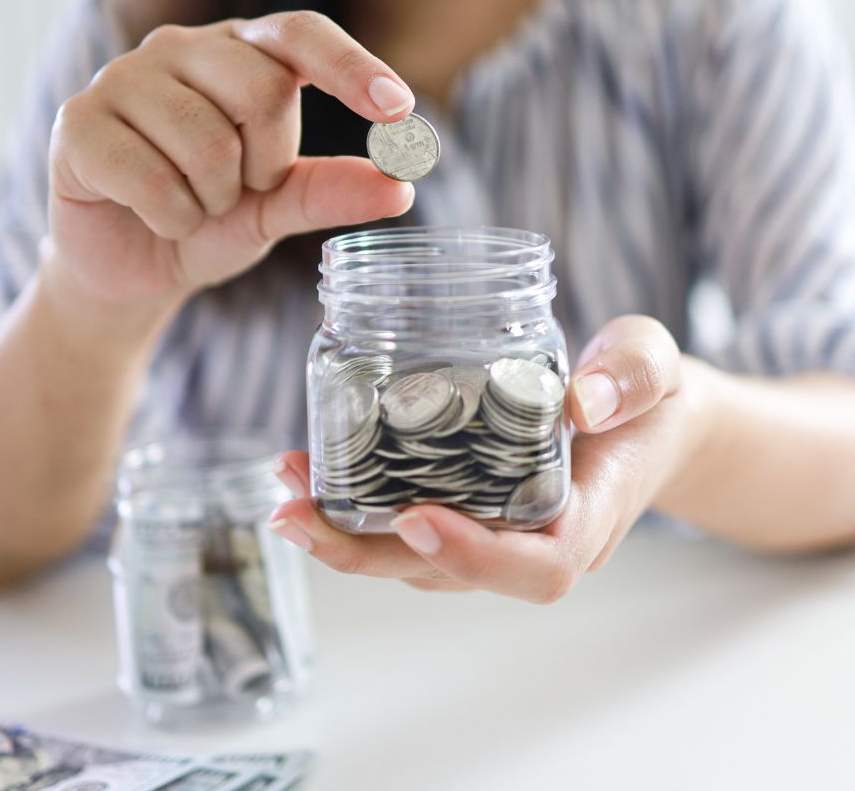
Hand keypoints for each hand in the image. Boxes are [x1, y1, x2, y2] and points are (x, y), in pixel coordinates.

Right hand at [46, 11, 416, 306]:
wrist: (128, 270)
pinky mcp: (77, 124)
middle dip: (264, 167)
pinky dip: (171, 219)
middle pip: (262, 91)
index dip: (350, 66)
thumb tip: (399, 185)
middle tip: (237, 191)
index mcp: (235, 53)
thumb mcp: (274, 209)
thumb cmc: (203, 222)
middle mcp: (178, 50)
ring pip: (208, 143)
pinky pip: (153, 179)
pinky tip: (154, 217)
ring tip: (191, 206)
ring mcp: (120, 80)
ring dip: (212, 201)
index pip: (300, 35)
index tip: (399, 110)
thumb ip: (329, 191)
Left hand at [269, 315, 709, 603]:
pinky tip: (308, 469)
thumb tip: (584, 399)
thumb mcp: (656, 368)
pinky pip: (402, 525)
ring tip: (285, 487)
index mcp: (585, 519)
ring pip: (410, 557)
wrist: (641, 418)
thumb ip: (634, 376)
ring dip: (341, 531)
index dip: (472, 554)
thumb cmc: (649, 398)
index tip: (414, 517)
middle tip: (294, 517)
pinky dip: (351, 504)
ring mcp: (491, 535)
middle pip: (444, 574)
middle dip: (363, 554)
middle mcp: (529, 542)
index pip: (535, 567)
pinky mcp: (463, 513)